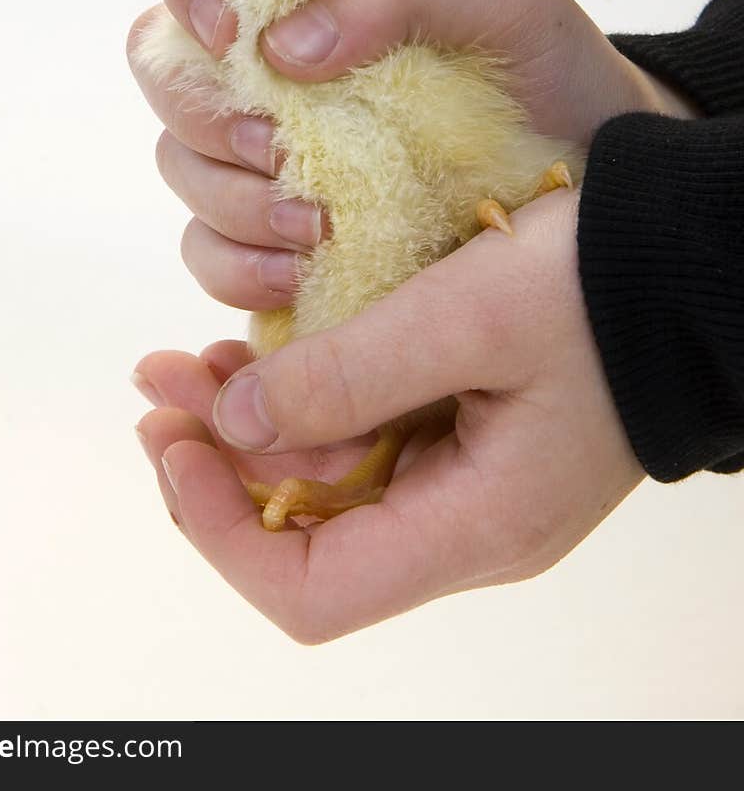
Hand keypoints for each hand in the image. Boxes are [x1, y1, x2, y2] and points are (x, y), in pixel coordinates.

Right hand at [128, 0, 693, 310]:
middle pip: (170, 71)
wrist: (593, 172)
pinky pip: (207, 250)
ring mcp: (270, 147)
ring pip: (181, 164)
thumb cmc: (546, 66)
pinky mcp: (278, 229)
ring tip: (314, 225)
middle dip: (208, 117)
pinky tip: (296, 271)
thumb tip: (283, 45)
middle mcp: (274, 57)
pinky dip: (235, 264)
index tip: (233, 36)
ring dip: (230, 199)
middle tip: (277, 150)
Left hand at [133, 191, 644, 641]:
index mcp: (476, 525)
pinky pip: (370, 444)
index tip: (175, 447)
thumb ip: (346, 378)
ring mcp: (472, 485)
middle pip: (311, 537)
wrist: (691, 258)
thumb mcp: (464, 316)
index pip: (315, 593)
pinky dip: (308, 407)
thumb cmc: (598, 285)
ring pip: (332, 486)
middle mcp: (469, 526)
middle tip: (159, 383)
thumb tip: (236, 426)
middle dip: (220, 465)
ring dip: (254, 430)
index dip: (222, 534)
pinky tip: (262, 357)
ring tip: (191, 363)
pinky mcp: (472, 438)